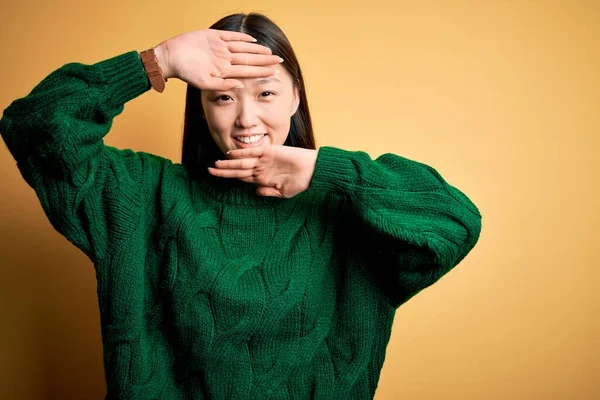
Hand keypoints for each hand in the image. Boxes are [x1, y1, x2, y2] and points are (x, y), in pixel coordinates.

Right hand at [153, 29, 281, 89]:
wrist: (170, 57)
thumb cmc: (185, 73)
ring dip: (256, 49)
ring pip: (243, 47)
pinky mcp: (212, 36)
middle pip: (248, 59)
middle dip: (264, 60)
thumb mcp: (204, 83)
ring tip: (270, 51)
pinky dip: (241, 37)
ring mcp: (219, 48)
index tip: (274, 72)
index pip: (247, 70)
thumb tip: (241, 87)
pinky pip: (230, 36)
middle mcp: (224, 59)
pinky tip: (253, 39)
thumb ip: (223, 85)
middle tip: (279, 60)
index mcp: (224, 71)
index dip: (260, 71)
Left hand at [208, 145, 317, 197]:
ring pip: (242, 162)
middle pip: (238, 170)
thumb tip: (255, 193)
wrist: (312, 171)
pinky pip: (253, 152)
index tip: (218, 178)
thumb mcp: (283, 193)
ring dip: (229, 163)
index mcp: (263, 179)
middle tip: (209, 171)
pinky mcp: (270, 152)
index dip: (229, 177)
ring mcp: (264, 160)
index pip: (242, 178)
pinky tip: (230, 154)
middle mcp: (261, 169)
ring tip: (215, 164)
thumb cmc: (300, 183)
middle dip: (224, 171)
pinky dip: (241, 153)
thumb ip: (268, 192)